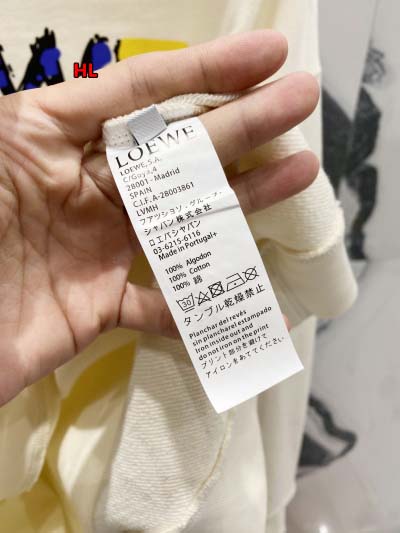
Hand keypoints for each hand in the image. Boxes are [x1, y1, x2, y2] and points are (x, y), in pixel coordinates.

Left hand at [0, 30, 318, 404]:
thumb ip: (32, 122)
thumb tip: (99, 85)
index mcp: (48, 140)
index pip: (138, 95)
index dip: (205, 72)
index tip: (265, 55)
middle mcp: (81, 188)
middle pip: (175, 152)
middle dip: (243, 122)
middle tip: (303, 99)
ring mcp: (95, 249)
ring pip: (182, 221)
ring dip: (242, 199)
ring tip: (300, 173)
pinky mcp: (98, 306)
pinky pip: (159, 306)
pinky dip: (201, 309)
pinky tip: (251, 301)